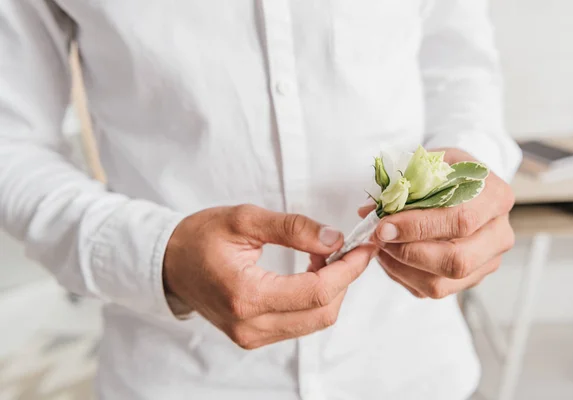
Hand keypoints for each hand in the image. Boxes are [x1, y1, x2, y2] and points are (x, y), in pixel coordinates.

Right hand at [164, 204, 375, 348]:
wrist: (169, 263)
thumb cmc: (200, 238)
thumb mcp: (244, 219)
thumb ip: (293, 228)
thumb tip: (334, 239)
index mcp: (246, 295)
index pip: (316, 292)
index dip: (348, 269)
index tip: (364, 247)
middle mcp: (251, 325)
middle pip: (322, 313)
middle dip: (344, 280)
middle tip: (348, 249)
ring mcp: (252, 337)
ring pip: (314, 322)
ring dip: (331, 290)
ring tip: (325, 257)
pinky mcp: (254, 337)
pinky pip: (299, 323)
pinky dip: (315, 300)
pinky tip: (310, 274)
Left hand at [358, 148, 514, 298]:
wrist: (464, 185)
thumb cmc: (446, 174)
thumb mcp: (427, 165)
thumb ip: (402, 186)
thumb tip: (370, 211)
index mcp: (495, 197)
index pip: (460, 219)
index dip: (418, 227)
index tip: (383, 226)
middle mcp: (499, 234)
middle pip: (457, 260)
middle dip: (408, 253)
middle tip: (379, 239)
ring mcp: (487, 262)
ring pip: (442, 283)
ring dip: (401, 267)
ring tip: (380, 247)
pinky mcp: (470, 279)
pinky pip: (433, 289)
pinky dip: (404, 276)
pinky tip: (390, 256)